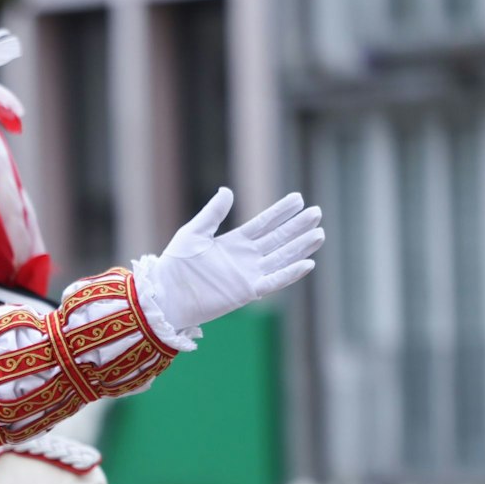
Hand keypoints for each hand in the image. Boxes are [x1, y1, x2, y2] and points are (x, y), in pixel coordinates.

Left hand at [143, 188, 323, 331]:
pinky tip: (308, 263)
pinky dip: (290, 273)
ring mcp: (248, 275)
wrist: (165, 294)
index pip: (264, 224)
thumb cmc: (175, 264)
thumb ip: (213, 213)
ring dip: (300, 247)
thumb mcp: (193, 233)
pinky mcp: (246, 292)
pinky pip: (273, 281)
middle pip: (278, 239)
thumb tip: (227, 190)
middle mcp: (245, 258)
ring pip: (281, 258)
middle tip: (317, 212)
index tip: (298, 198)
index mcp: (233, 242)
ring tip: (319, 233)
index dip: (281, 212)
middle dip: (297, 226)